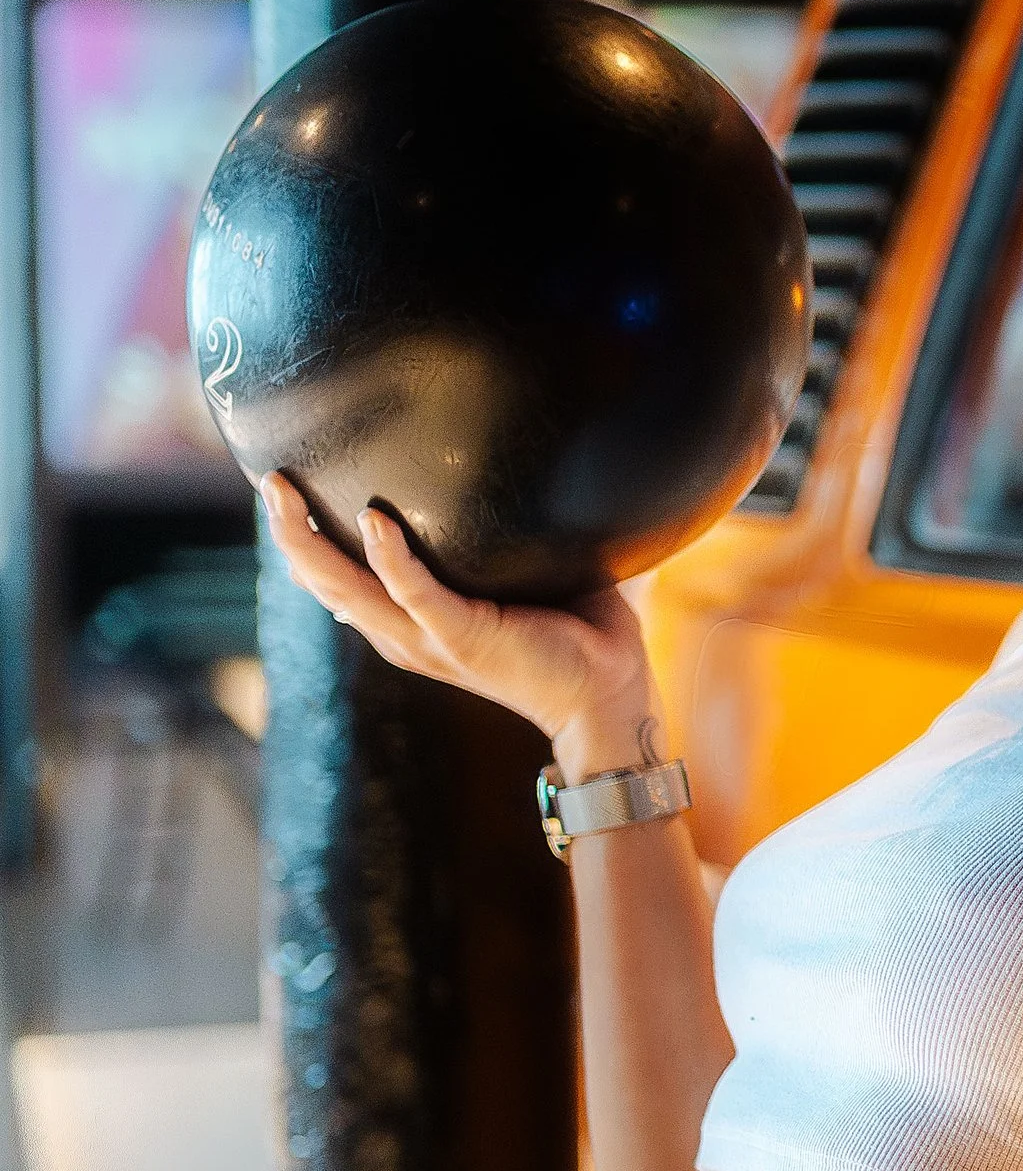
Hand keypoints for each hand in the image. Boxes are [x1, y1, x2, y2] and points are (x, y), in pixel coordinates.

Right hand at [259, 473, 659, 768]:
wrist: (606, 693)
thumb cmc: (570, 630)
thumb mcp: (511, 580)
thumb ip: (491, 540)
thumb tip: (501, 477)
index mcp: (410, 623)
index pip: (335, 582)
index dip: (301, 542)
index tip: (282, 492)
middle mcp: (405, 634)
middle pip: (321, 581)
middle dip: (287, 532)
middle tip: (267, 477)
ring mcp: (428, 640)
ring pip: (347, 588)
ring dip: (311, 540)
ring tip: (284, 490)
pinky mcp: (462, 637)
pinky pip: (414, 592)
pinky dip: (389, 557)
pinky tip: (372, 518)